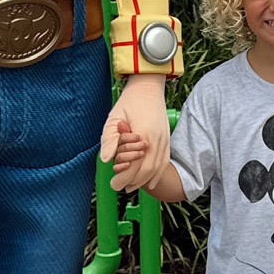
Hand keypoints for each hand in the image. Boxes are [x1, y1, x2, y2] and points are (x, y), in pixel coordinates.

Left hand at [99, 73, 171, 190]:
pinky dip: (158, 174)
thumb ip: (110, 139)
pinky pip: (164, 162)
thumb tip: (106, 160)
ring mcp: (164, 140)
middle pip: (146, 170)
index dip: (123, 178)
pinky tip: (150, 182)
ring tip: (132, 186)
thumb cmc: (129, 101)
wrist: (149, 87)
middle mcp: (157, 140)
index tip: (114, 184)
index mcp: (143, 134)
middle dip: (133, 182)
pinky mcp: (167, 139)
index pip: (134, 165)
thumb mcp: (113, 118)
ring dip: (144, 180)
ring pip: (157, 168)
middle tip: (120, 187)